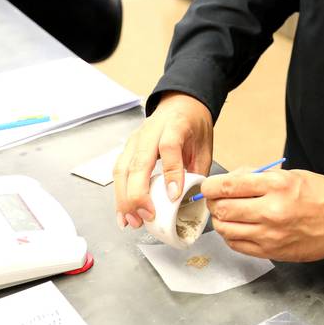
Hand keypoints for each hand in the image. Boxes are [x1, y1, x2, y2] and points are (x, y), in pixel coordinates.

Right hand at [113, 92, 212, 229]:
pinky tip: (123, 213)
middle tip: (147, 216)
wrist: (181, 103)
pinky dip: (119, 195)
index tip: (173, 196)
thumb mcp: (205, 146)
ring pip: (122, 169)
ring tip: (132, 221)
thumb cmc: (194, 124)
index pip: (169, 147)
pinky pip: (118, 173)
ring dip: (124, 198)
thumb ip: (198, 171)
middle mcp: (150, 132)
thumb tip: (192, 201)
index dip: (171, 172)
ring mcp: (135, 139)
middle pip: (138, 162)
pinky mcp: (127, 149)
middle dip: (139, 194)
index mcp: (176, 126)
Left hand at [202, 168, 323, 261]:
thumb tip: (229, 182)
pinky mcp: (273, 252)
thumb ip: (258, 178)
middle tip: (216, 199)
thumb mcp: (290, 175)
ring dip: (221, 221)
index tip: (208, 186)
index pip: (227, 186)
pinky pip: (238, 246)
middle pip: (222, 209)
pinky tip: (239, 228)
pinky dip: (232, 236)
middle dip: (213, 203)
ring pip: (226, 230)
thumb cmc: (321, 194)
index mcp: (277, 185)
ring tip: (228, 214)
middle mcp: (272, 211)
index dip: (210, 186)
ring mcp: (271, 235)